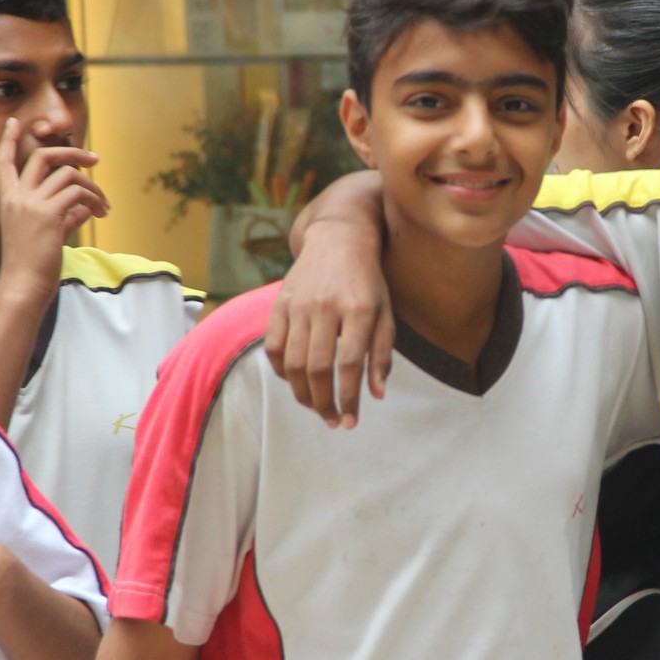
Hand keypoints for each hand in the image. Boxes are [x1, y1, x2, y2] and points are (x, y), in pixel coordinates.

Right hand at [0, 121, 108, 295]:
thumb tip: (85, 208)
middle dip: (72, 152)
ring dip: (92, 186)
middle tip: (95, 159)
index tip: (13, 123)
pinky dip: (94, 200)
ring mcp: (32, 204)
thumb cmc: (31, 266)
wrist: (23, 286)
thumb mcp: (45, 235)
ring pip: (68, 175)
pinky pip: (78, 194)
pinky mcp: (50, 214)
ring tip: (104, 205)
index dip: (8, 141)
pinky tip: (100, 213)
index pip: (3, 163)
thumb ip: (63, 216)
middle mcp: (17, 198)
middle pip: (43, 156)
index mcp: (8, 201)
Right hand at [265, 216, 392, 429]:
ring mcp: (299, 304)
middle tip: (333, 421)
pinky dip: (282, 371)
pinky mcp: (280, 303)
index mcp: (358, 308)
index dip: (348, 397)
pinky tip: (296, 383)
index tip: (351, 421)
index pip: (349, 363)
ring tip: (316, 408)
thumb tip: (376, 395)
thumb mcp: (386, 312)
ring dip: (303, 393)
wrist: (339, 237)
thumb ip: (382, 354)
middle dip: (324, 402)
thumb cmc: (368, 281)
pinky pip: (274, 347)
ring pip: (293, 362)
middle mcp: (325, 306)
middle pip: (317, 367)